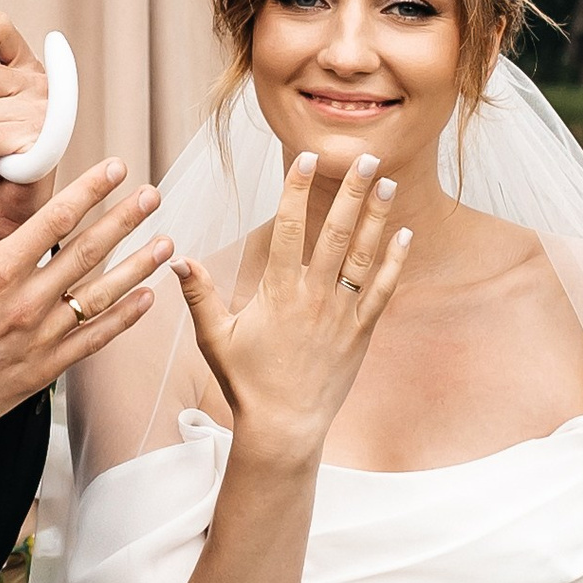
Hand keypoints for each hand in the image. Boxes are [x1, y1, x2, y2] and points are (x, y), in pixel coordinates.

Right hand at [0, 150, 171, 451]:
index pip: (54, 219)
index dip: (90, 190)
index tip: (116, 169)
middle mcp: (24, 303)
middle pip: (88, 252)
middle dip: (125, 219)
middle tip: (153, 195)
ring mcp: (37, 340)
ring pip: (100, 296)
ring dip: (136, 267)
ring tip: (166, 244)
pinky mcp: (40, 371)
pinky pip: (92, 341)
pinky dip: (122, 320)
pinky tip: (145, 300)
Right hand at [174, 152, 409, 463]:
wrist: (284, 426)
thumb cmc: (246, 382)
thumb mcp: (214, 338)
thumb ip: (200, 295)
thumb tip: (177, 258)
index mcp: (277, 292)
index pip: (286, 229)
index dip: (294, 190)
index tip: (303, 158)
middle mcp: (313, 296)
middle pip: (334, 232)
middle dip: (348, 191)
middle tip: (363, 156)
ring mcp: (341, 313)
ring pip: (362, 255)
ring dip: (375, 216)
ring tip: (386, 181)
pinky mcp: (361, 331)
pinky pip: (383, 290)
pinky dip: (394, 261)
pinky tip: (404, 234)